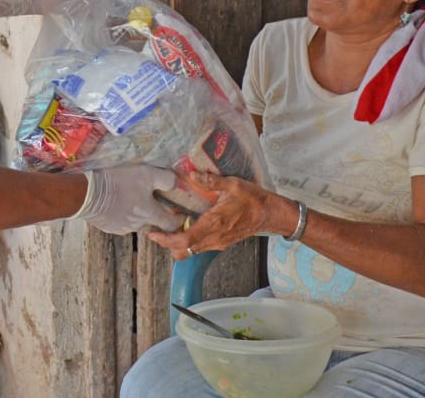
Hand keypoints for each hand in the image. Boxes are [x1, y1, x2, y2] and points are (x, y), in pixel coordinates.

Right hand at [72, 166, 180, 233]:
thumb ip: (165, 179)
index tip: (178, 214)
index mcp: (150, 214)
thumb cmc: (119, 182)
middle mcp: (138, 225)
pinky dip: (120, 213)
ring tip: (126, 195)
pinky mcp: (108, 227)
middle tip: (146, 197)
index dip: (177, 220)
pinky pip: (119, 221)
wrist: (87, 193)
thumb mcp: (146, 173)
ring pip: (134, 221)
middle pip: (151, 221)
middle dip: (151, 211)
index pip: (171, 225)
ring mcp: (121, 228)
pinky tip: (114, 201)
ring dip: (134, 211)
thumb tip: (176, 183)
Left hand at [147, 172, 281, 259]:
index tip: (153, 233)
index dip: (166, 240)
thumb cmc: (254, 199)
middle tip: (156, 229)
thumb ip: (211, 181)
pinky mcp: (221, 243)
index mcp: (214, 224)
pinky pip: (200, 247)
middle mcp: (214, 238)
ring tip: (167, 226)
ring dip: (177, 242)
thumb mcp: (233, 185)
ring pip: (191, 251)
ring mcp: (218, 243)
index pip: (185, 241)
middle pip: (184, 250)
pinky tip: (185, 225)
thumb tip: (193, 174)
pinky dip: (188, 241)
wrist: (271, 214)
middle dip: (167, 242)